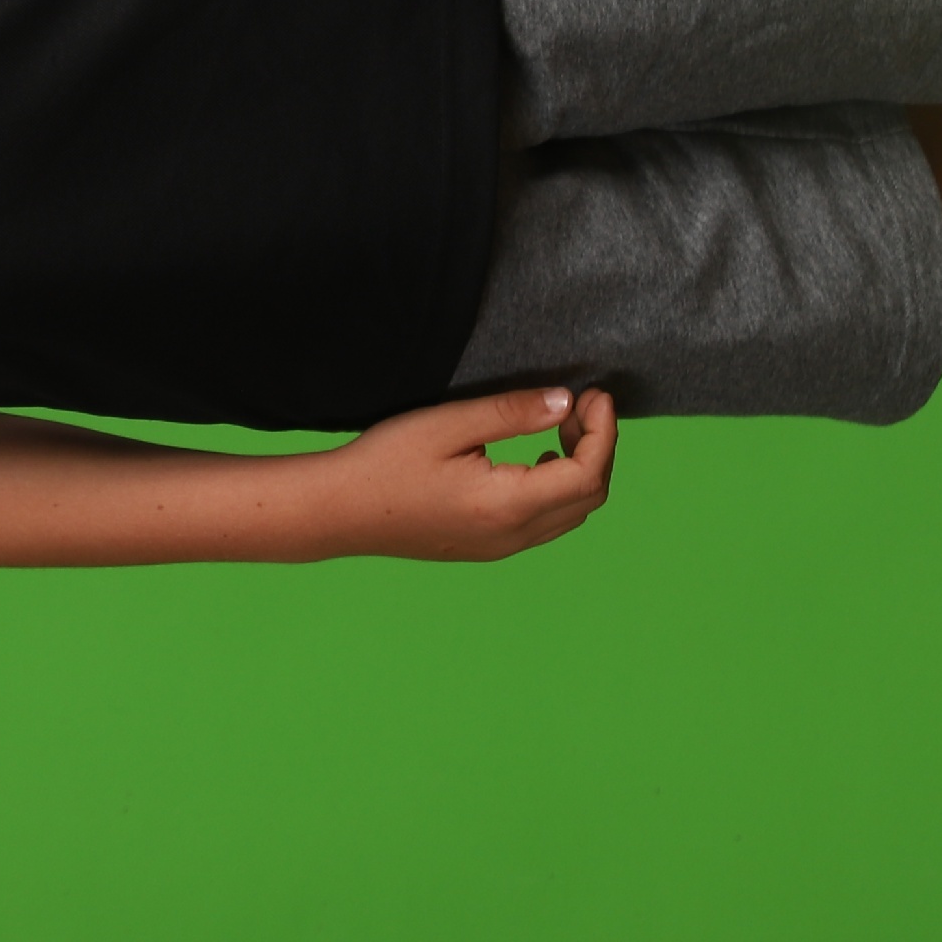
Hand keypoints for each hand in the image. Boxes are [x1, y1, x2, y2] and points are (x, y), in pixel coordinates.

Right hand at [301, 387, 616, 560]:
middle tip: (580, 405)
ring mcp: (500, 547)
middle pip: (589, 497)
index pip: (588, 474)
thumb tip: (566, 402)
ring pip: (571, 514)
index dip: (603, 432)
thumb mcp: (448, 424)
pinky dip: (559, 489)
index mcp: (508, 505)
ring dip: (581, 469)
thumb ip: (511, 413)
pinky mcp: (486, 547)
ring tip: (560, 427)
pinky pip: (546, 523)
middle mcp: (512, 535)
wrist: (338, 511)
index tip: (595, 393)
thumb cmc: (385, 463)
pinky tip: (534, 459)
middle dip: (598, 448)